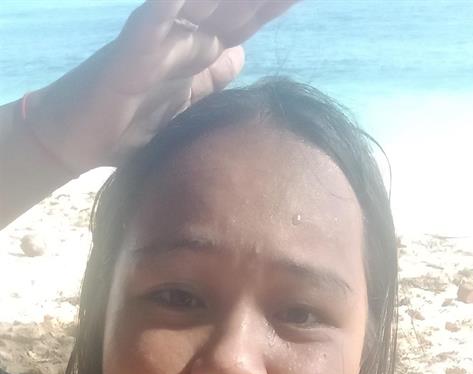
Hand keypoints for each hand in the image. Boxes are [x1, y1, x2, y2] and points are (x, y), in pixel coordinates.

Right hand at [24, 0, 298, 172]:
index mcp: (196, 49)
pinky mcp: (129, 56)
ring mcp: (156, 41)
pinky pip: (151, 24)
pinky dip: (169, 6)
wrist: (74, 137)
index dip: (274, 5)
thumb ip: (209, 76)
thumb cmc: (125, 119)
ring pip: (200, 6)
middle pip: (233, 7)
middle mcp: (180, 37)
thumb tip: (239, 53)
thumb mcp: (181, 100)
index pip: (246, 21)